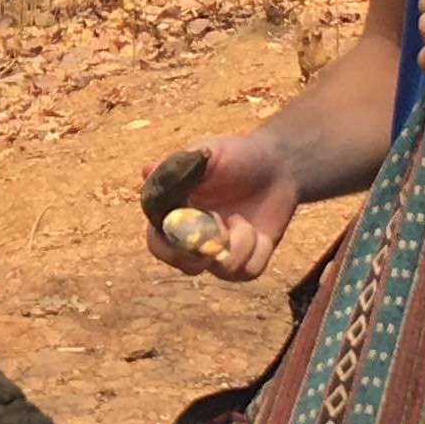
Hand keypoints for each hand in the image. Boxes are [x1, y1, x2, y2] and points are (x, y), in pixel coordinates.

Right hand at [140, 135, 299, 282]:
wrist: (278, 163)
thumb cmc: (237, 154)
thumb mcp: (208, 152)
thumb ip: (179, 165)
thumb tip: (146, 171)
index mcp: (178, 212)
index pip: (158, 242)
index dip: (167, 246)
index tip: (185, 232)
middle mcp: (197, 236)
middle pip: (186, 265)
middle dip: (201, 254)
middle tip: (217, 226)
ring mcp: (224, 249)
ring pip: (222, 270)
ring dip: (235, 245)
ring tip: (241, 219)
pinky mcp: (251, 257)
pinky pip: (249, 271)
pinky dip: (255, 252)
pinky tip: (257, 231)